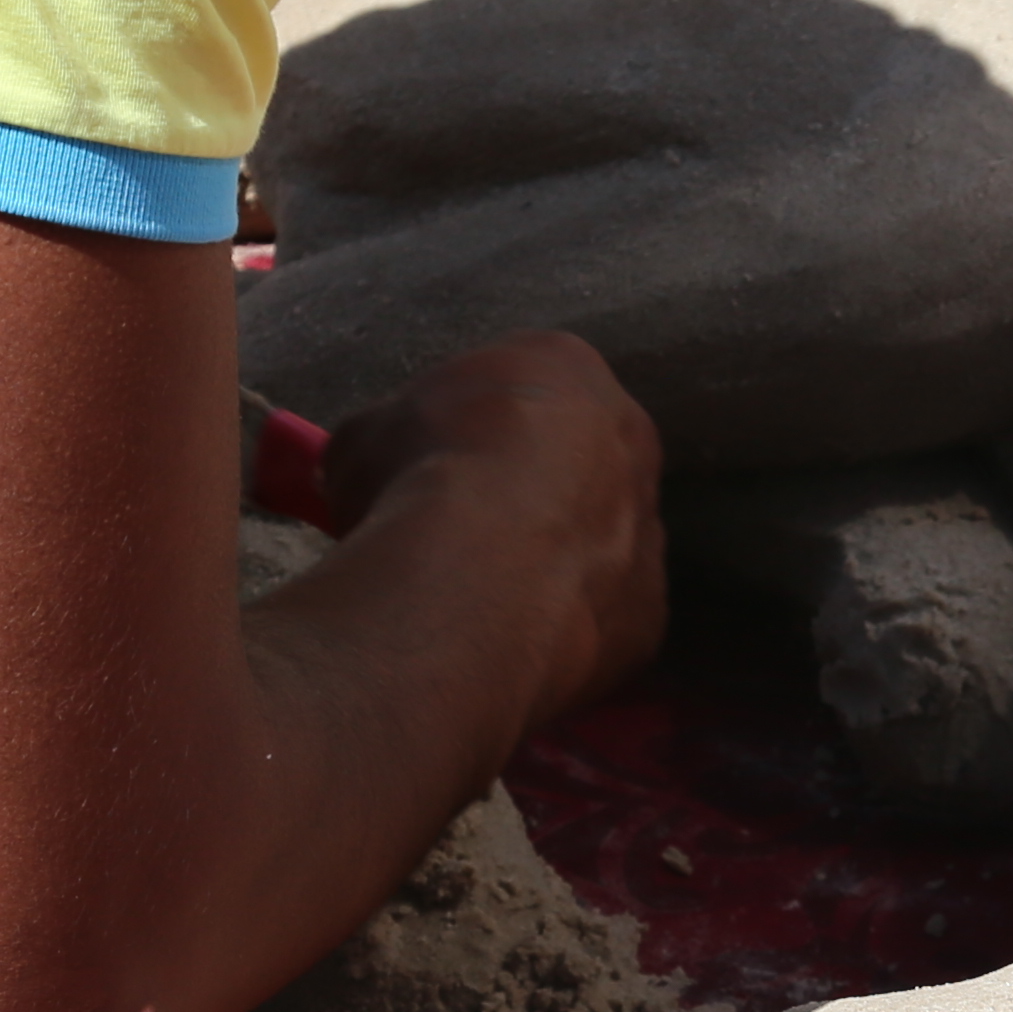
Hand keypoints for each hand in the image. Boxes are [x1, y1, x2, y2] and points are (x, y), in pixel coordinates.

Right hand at [315, 331, 665, 732]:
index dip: (471, 432)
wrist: (472, 572)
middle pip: (576, 465)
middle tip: (462, 537)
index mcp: (566, 366)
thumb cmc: (414, 476)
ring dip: (550, 567)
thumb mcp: (365, 437)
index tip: (431, 468)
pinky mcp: (650, 614)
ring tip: (481, 602)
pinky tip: (512, 645)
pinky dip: (564, 632)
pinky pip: (603, 620)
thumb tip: (362, 473)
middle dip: (526, 497)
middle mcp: (629, 438)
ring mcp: (649, 528)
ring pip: (598, 546)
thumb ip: (384, 445)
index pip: (524, 390)